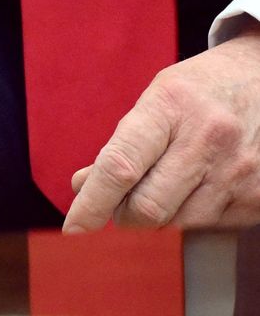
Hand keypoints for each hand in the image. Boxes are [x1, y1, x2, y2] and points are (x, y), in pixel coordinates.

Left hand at [63, 26, 259, 230]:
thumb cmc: (203, 89)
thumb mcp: (158, 97)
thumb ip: (124, 143)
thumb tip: (84, 186)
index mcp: (172, 105)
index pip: (121, 165)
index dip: (93, 201)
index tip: (74, 224)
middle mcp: (208, 139)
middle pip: (148, 207)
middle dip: (123, 213)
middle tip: (120, 202)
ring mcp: (239, 172)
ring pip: (177, 223)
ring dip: (159, 215)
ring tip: (165, 183)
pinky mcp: (259, 198)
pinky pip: (210, 226)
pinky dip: (192, 215)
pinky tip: (198, 186)